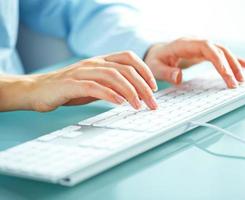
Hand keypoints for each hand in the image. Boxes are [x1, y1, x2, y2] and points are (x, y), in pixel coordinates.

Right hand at [0, 51, 157, 111]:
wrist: (38, 90)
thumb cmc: (70, 88)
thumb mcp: (96, 84)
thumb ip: (112, 85)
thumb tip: (135, 94)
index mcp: (101, 60)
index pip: (129, 57)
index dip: (144, 70)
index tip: (154, 87)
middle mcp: (94, 63)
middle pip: (126, 69)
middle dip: (143, 86)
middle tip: (152, 103)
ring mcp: (82, 71)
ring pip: (113, 76)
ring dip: (130, 91)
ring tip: (139, 105)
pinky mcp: (71, 84)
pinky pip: (94, 86)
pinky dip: (110, 94)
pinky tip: (120, 103)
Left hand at [144, 38, 244, 87]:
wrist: (156, 54)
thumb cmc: (155, 61)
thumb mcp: (155, 68)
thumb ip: (166, 72)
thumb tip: (179, 77)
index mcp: (184, 44)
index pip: (206, 47)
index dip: (218, 59)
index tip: (226, 73)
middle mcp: (196, 43)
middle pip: (218, 49)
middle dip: (230, 65)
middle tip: (236, 83)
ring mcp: (202, 47)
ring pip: (223, 52)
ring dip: (234, 64)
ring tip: (242, 80)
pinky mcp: (205, 53)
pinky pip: (222, 55)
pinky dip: (235, 60)